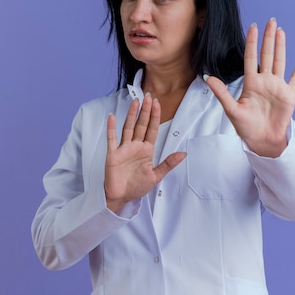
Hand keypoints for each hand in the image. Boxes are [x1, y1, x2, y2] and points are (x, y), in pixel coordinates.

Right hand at [104, 95, 185, 212]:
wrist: (121, 197)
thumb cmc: (137, 187)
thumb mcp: (156, 175)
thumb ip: (168, 164)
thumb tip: (183, 154)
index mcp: (146, 150)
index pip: (152, 129)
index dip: (155, 116)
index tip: (158, 104)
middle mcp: (135, 146)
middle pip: (141, 125)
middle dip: (145, 111)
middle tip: (149, 97)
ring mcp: (123, 149)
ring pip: (128, 128)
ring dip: (132, 115)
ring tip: (136, 102)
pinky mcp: (113, 154)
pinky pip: (112, 139)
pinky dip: (111, 128)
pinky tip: (112, 117)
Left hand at [205, 18, 294, 157]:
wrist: (261, 140)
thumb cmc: (245, 127)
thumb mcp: (231, 109)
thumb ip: (221, 93)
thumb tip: (207, 77)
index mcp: (251, 83)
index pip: (251, 57)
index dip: (252, 42)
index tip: (253, 26)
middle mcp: (265, 81)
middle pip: (267, 55)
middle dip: (268, 38)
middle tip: (270, 21)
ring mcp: (278, 87)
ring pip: (280, 62)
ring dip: (281, 47)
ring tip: (280, 31)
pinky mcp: (289, 95)